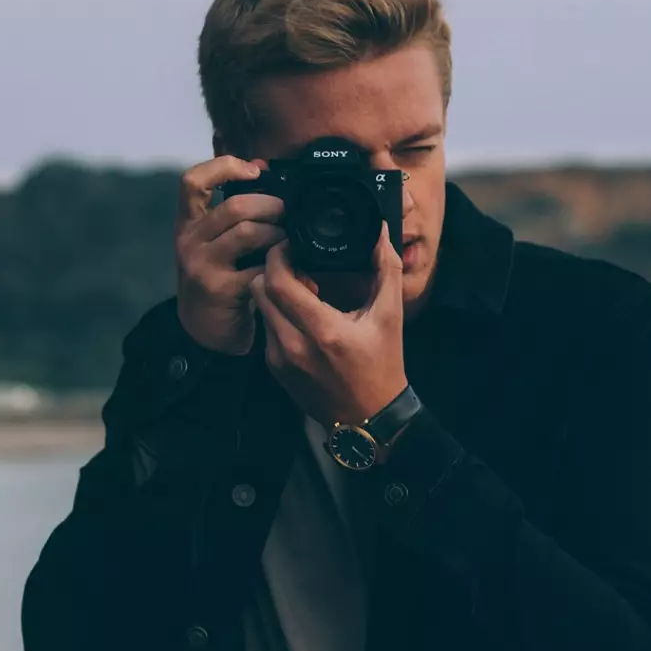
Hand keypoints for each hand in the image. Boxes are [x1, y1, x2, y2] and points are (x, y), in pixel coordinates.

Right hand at [175, 156, 284, 354]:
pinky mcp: (218, 288)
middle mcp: (189, 240)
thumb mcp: (216, 241)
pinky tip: (286, 270)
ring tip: (288, 242)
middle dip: (272, 206)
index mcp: (189, 222)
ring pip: (248, 232)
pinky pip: (258, 267)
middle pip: (235, 206)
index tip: (255, 170)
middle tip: (288, 214)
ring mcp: (201, 264)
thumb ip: (233, 212)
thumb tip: (263, 168)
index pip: (193, 181)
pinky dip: (278, 266)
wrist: (203, 330)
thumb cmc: (219, 277)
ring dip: (278, 234)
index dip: (224, 167)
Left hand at [250, 223, 408, 426]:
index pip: (279, 281)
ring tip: (302, 289)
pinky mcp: (274, 369)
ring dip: (274, 292)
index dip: (279, 255)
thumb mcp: (390, 316)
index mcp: (323, 330)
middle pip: (260, 290)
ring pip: (260, 308)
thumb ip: (386, 269)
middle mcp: (293, 345)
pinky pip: (265, 329)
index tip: (292, 244)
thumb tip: (379, 232)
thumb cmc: (382, 364)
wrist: (369, 418)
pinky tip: (300, 316)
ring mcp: (280, 360)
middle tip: (296, 263)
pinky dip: (276, 314)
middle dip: (273, 270)